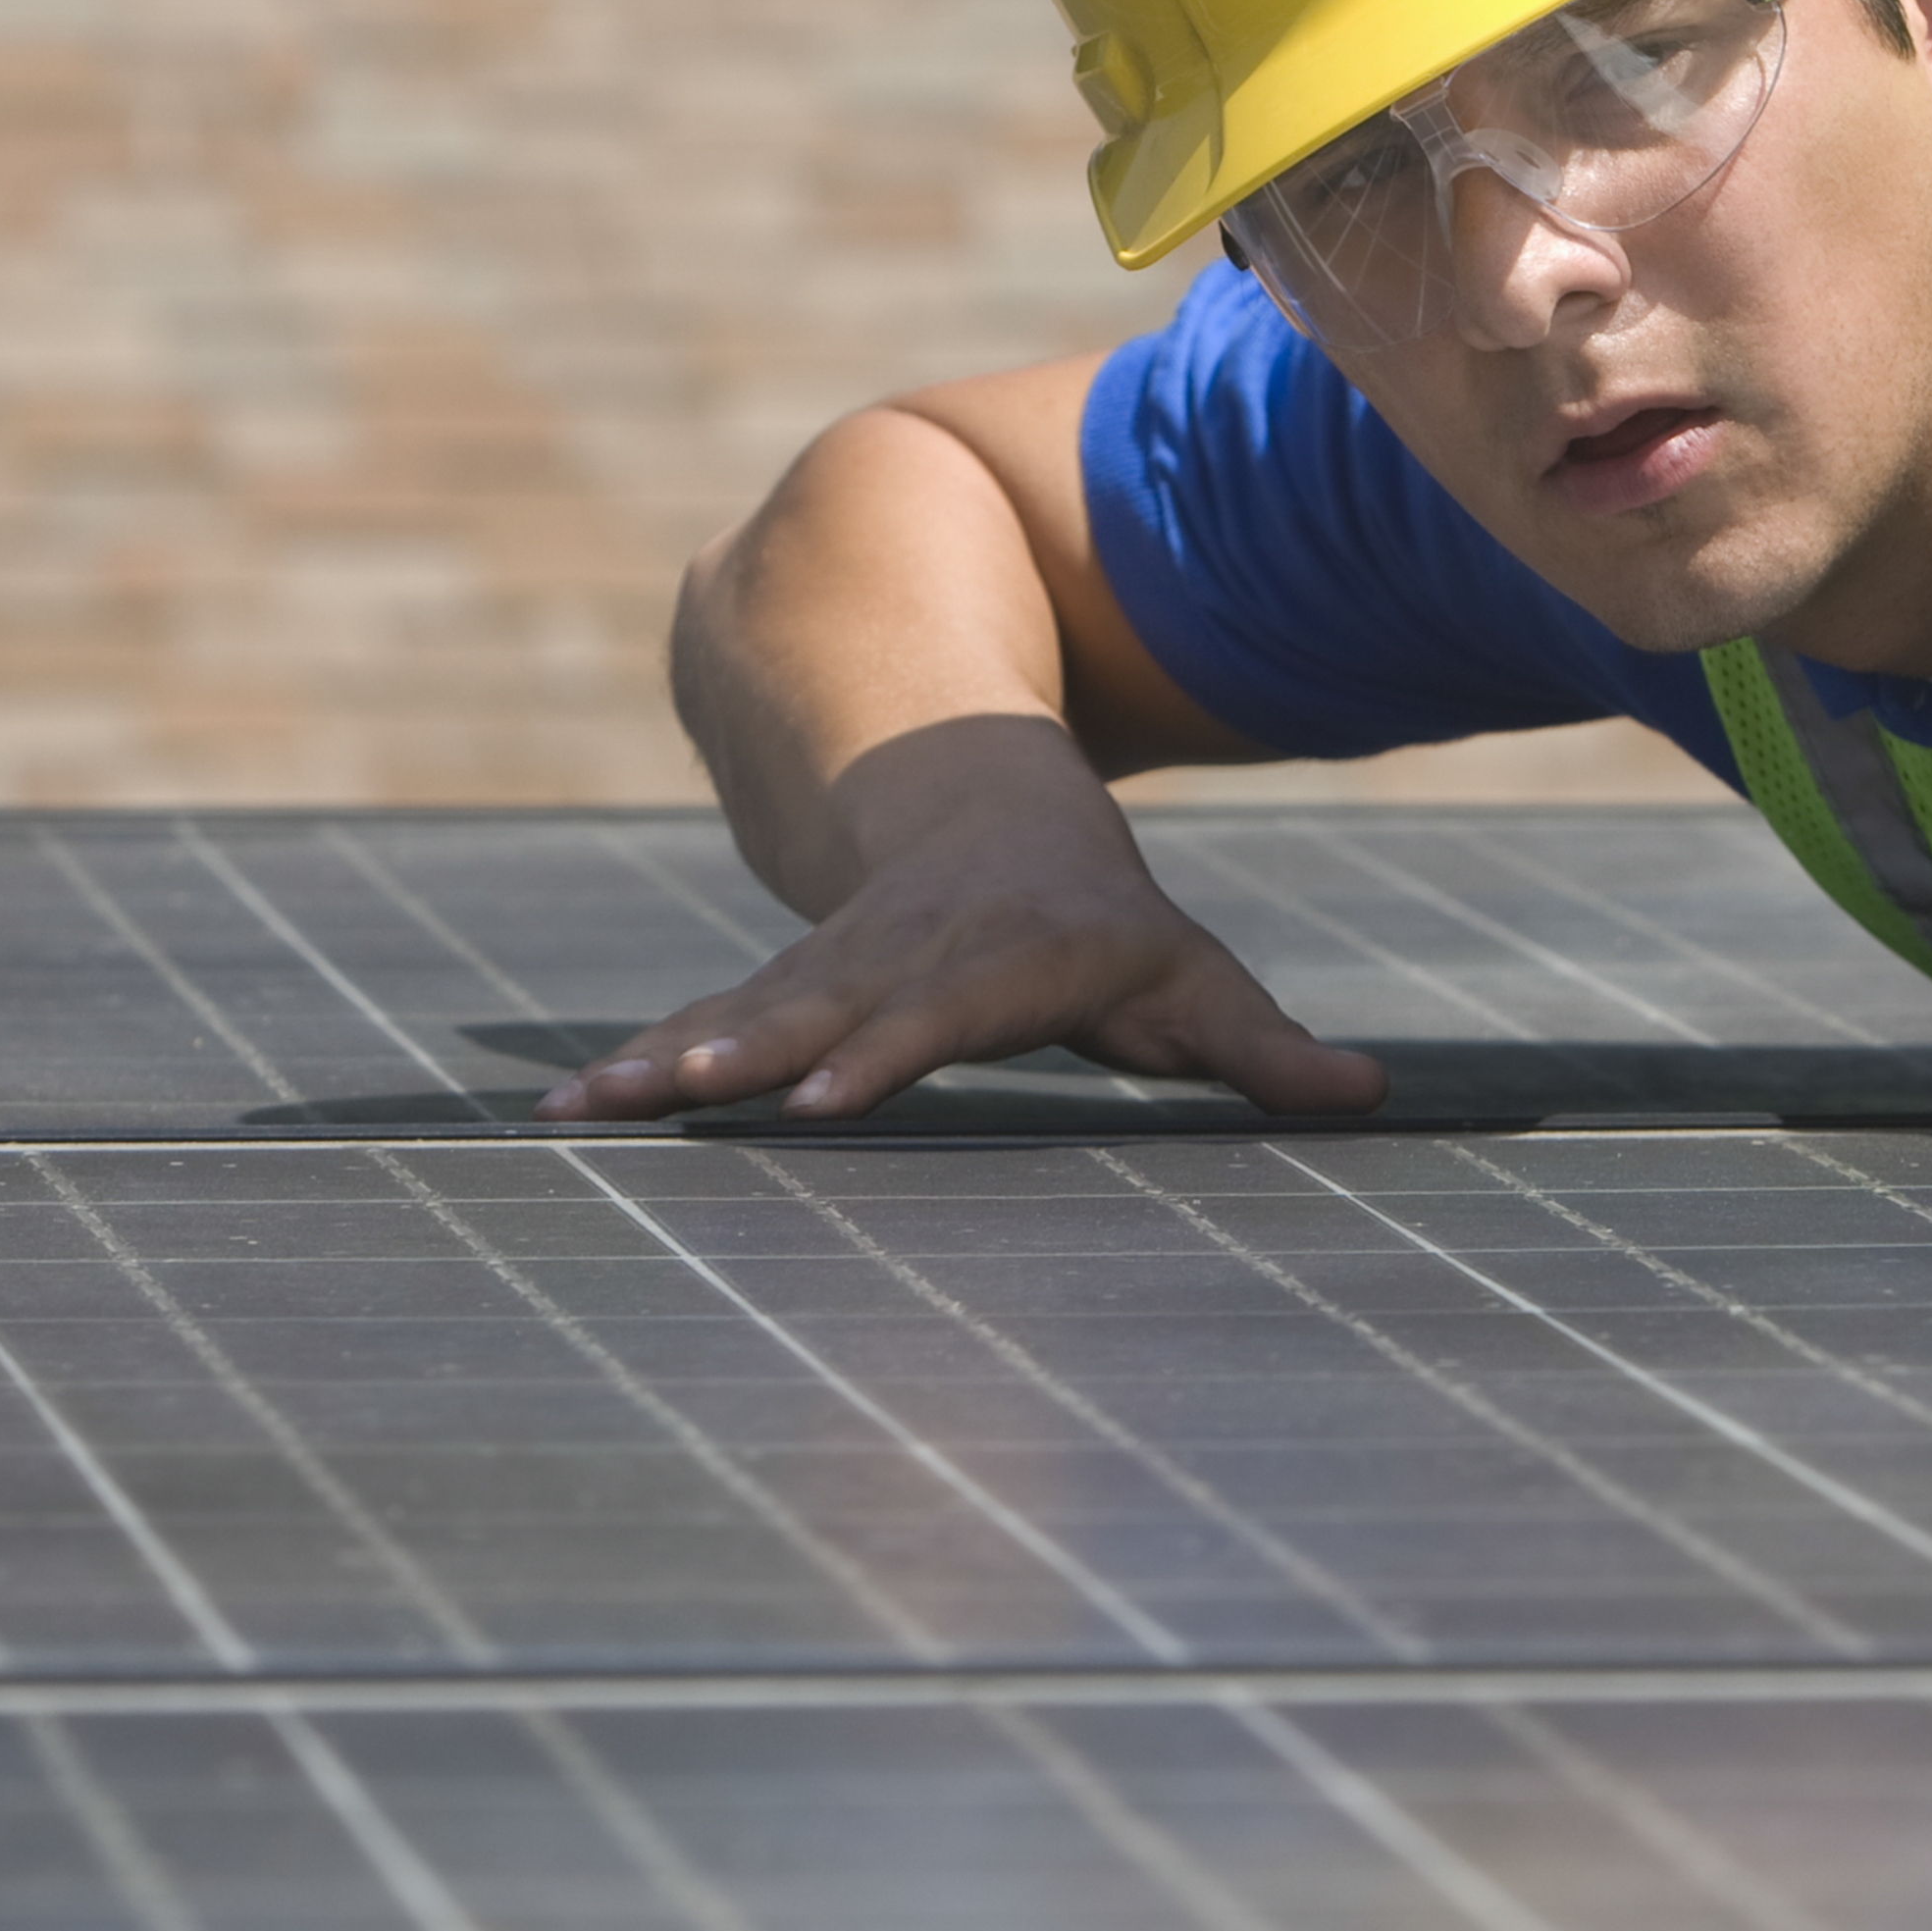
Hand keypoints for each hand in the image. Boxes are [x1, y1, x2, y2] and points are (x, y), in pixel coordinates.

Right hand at [539, 754, 1383, 1124]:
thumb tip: (1366, 1095)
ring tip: (588, 1107)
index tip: (825, 1100)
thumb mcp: (1192, 981)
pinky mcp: (778, 992)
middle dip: (742, 1052)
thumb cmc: (1106, 928)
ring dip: (659, 1058)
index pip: (938, 1009)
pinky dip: (634, 1062)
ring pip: (740, 1013)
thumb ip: (1263, 1048)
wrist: (992, 820)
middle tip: (679, 1089)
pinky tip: (565, 1110)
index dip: (884, 1051)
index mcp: (997, 958)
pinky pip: (699, 1026)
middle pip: (816, 1007)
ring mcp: (828, 970)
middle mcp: (898, 958)